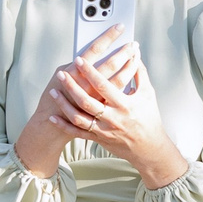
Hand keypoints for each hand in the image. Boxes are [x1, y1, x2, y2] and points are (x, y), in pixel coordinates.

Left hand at [16, 27, 185, 188]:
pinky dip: (64, 125)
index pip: (103, 86)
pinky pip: (77, 133)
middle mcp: (112, 118)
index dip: (90, 72)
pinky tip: (54, 117)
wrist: (148, 148)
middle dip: (72, 86)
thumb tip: (134, 53)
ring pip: (78, 118)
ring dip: (64, 105)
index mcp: (125, 105)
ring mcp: (103, 130)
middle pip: (86, 101)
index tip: (79, 59)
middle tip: (61, 73)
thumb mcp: (147, 94)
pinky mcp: (98, 139)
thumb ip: (139, 73)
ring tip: (53, 91)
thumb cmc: (149, 117)